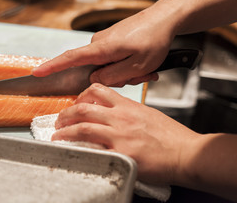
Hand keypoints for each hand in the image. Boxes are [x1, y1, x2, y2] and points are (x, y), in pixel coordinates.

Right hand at [33, 8, 173, 86]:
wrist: (165, 19)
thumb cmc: (154, 40)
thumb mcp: (136, 66)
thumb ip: (111, 77)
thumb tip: (94, 80)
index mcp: (101, 49)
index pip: (69, 59)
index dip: (52, 67)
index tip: (37, 73)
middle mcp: (99, 43)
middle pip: (96, 71)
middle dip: (116, 78)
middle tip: (139, 75)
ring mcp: (106, 41)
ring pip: (108, 67)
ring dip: (125, 71)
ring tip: (145, 67)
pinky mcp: (113, 41)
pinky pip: (114, 59)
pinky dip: (127, 65)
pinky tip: (143, 63)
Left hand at [52, 83, 199, 183]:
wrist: (186, 153)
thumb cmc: (171, 136)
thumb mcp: (148, 114)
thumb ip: (128, 113)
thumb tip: (112, 116)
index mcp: (128, 105)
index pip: (98, 90)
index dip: (82, 95)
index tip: (76, 103)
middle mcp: (120, 117)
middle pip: (84, 107)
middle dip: (66, 113)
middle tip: (60, 120)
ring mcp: (119, 135)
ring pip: (82, 126)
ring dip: (65, 130)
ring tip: (57, 134)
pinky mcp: (120, 153)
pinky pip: (92, 148)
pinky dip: (78, 147)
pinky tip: (72, 149)